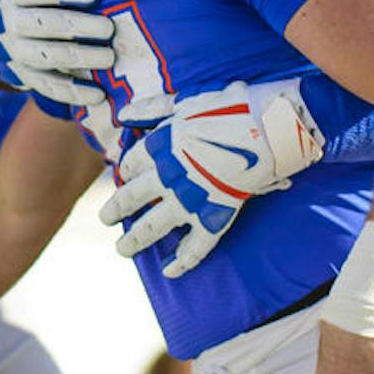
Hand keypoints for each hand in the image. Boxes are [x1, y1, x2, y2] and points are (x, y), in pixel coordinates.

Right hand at [0, 0, 115, 104]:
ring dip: (79, 59)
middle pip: (45, 25)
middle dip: (79, 27)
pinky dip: (73, 93)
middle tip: (108, 28)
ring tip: (108, 57)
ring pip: (47, 57)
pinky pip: (48, 86)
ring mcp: (15, 52)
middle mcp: (9, 24)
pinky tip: (98, 95)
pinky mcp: (22, 75)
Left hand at [98, 80, 323, 277]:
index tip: (122, 178)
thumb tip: (124, 114)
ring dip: (135, 241)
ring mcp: (189, 199)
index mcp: (160, 146)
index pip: (131, 164)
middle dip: (116, 210)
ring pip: (153, 227)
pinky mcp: (214, 217)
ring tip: (122, 251)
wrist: (269, 126)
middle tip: (105, 219)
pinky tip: (170, 271)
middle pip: (131, 197)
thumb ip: (152, 109)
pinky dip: (182, 262)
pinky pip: (195, 248)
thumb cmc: (229, 107)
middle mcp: (167, 176)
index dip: (125, 171)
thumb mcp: (185, 101)